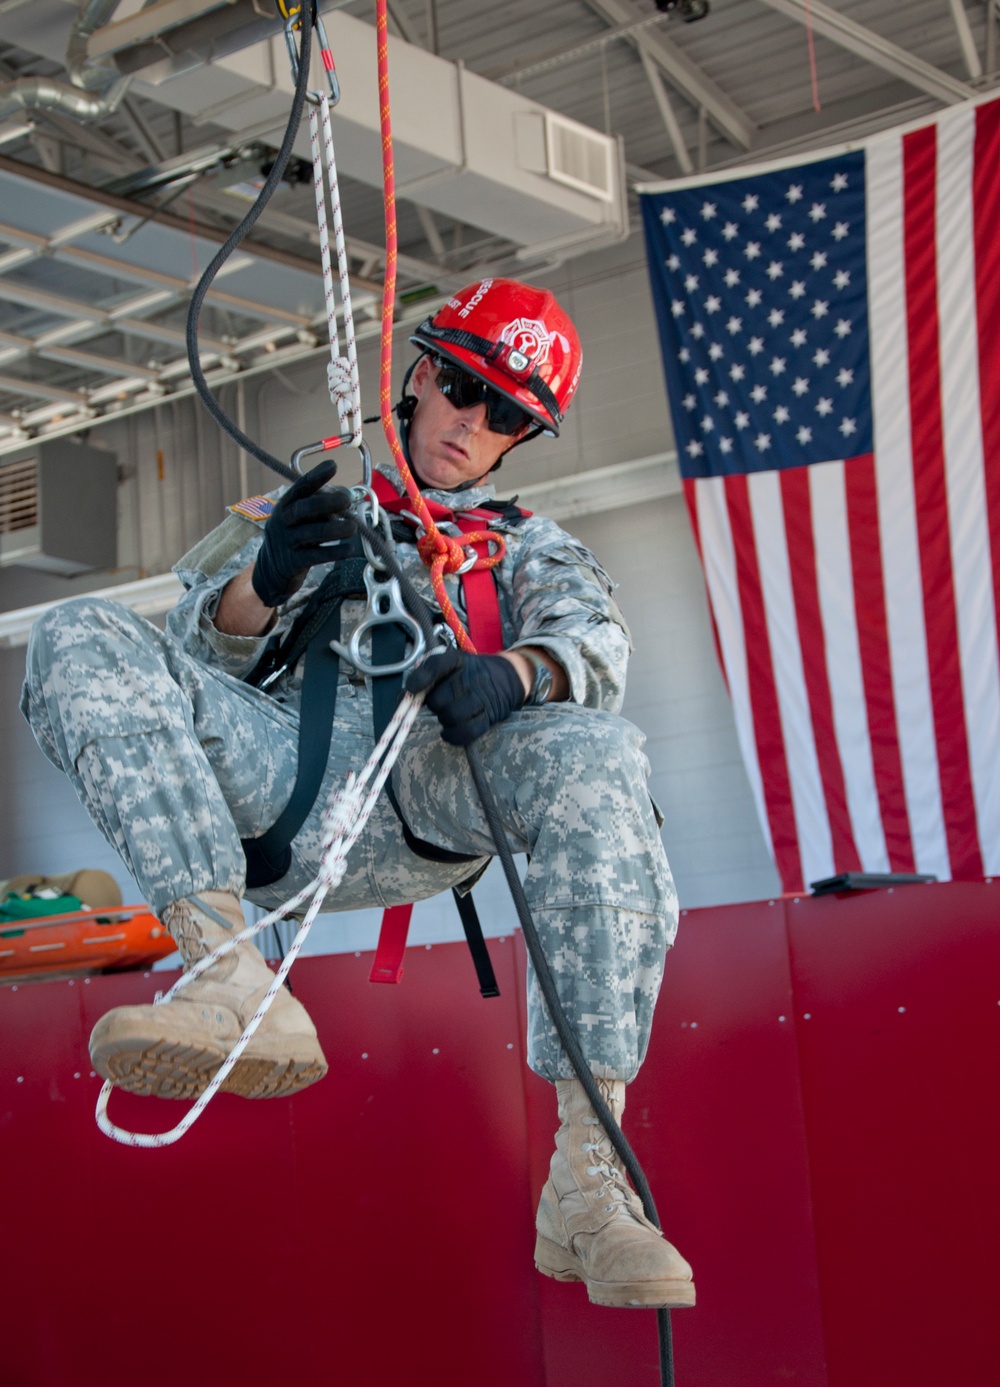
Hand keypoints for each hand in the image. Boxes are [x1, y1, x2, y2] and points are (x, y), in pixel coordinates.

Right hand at [251, 458, 355, 607]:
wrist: (271, 570)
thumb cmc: (295, 538)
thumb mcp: (303, 520)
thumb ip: (322, 508)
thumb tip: (347, 495)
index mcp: (285, 505)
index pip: (300, 487)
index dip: (316, 476)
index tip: (333, 466)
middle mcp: (282, 521)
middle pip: (302, 508)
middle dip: (326, 503)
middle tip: (347, 501)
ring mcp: (285, 542)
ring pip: (310, 532)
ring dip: (334, 529)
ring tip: (353, 528)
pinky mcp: (291, 562)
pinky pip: (314, 556)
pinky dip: (333, 552)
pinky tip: (349, 549)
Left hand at [405, 649, 525, 745]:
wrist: (506, 678)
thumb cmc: (469, 673)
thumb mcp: (450, 665)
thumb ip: (426, 676)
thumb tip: (402, 698)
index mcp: (457, 660)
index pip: (436, 665)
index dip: (421, 679)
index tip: (412, 689)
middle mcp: (470, 677)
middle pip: (439, 699)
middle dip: (433, 705)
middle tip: (438, 704)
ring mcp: (481, 698)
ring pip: (451, 716)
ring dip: (443, 720)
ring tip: (446, 716)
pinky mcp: (489, 717)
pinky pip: (468, 731)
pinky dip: (454, 736)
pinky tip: (448, 732)